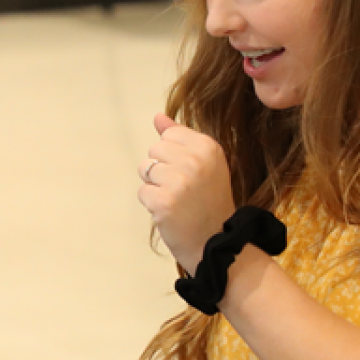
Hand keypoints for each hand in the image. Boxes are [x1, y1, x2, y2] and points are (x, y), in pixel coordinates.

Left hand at [137, 114, 236, 269]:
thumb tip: (158, 117)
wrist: (217, 242)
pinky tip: (171, 212)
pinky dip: (152, 204)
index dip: (173, 156)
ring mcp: (179, 181)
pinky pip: (142, 191)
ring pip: (145, 169)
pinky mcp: (163, 201)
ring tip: (177, 200)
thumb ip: (180, 137)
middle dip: (161, 170)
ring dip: (155, 186)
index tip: (190, 174)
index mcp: (208, 146)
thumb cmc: (209, 201)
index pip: (168, 135)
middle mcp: (195, 160)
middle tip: (183, 190)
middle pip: (154, 150)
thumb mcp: (205, 164)